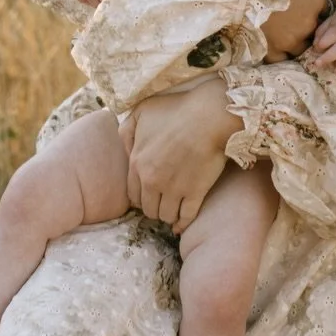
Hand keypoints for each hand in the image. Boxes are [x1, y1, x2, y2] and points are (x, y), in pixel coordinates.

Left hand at [123, 79, 241, 233]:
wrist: (209, 116)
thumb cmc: (177, 110)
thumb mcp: (142, 111)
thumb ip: (127, 131)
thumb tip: (126, 151)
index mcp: (137, 162)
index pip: (132, 194)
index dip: (140, 198)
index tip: (149, 196)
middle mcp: (152, 180)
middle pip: (148, 208)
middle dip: (154, 207)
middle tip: (163, 203)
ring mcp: (174, 189)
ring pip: (165, 215)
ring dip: (168, 215)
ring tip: (173, 210)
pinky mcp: (195, 193)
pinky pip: (185, 217)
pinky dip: (182, 224)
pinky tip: (181, 225)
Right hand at [261, 0, 327, 59]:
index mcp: (316, 3)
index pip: (323, 12)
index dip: (313, 11)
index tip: (305, 8)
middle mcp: (308, 24)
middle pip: (313, 33)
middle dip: (305, 29)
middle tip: (292, 22)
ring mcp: (291, 40)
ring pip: (299, 49)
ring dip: (293, 44)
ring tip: (282, 37)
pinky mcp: (273, 49)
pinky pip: (279, 59)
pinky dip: (277, 56)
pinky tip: (272, 48)